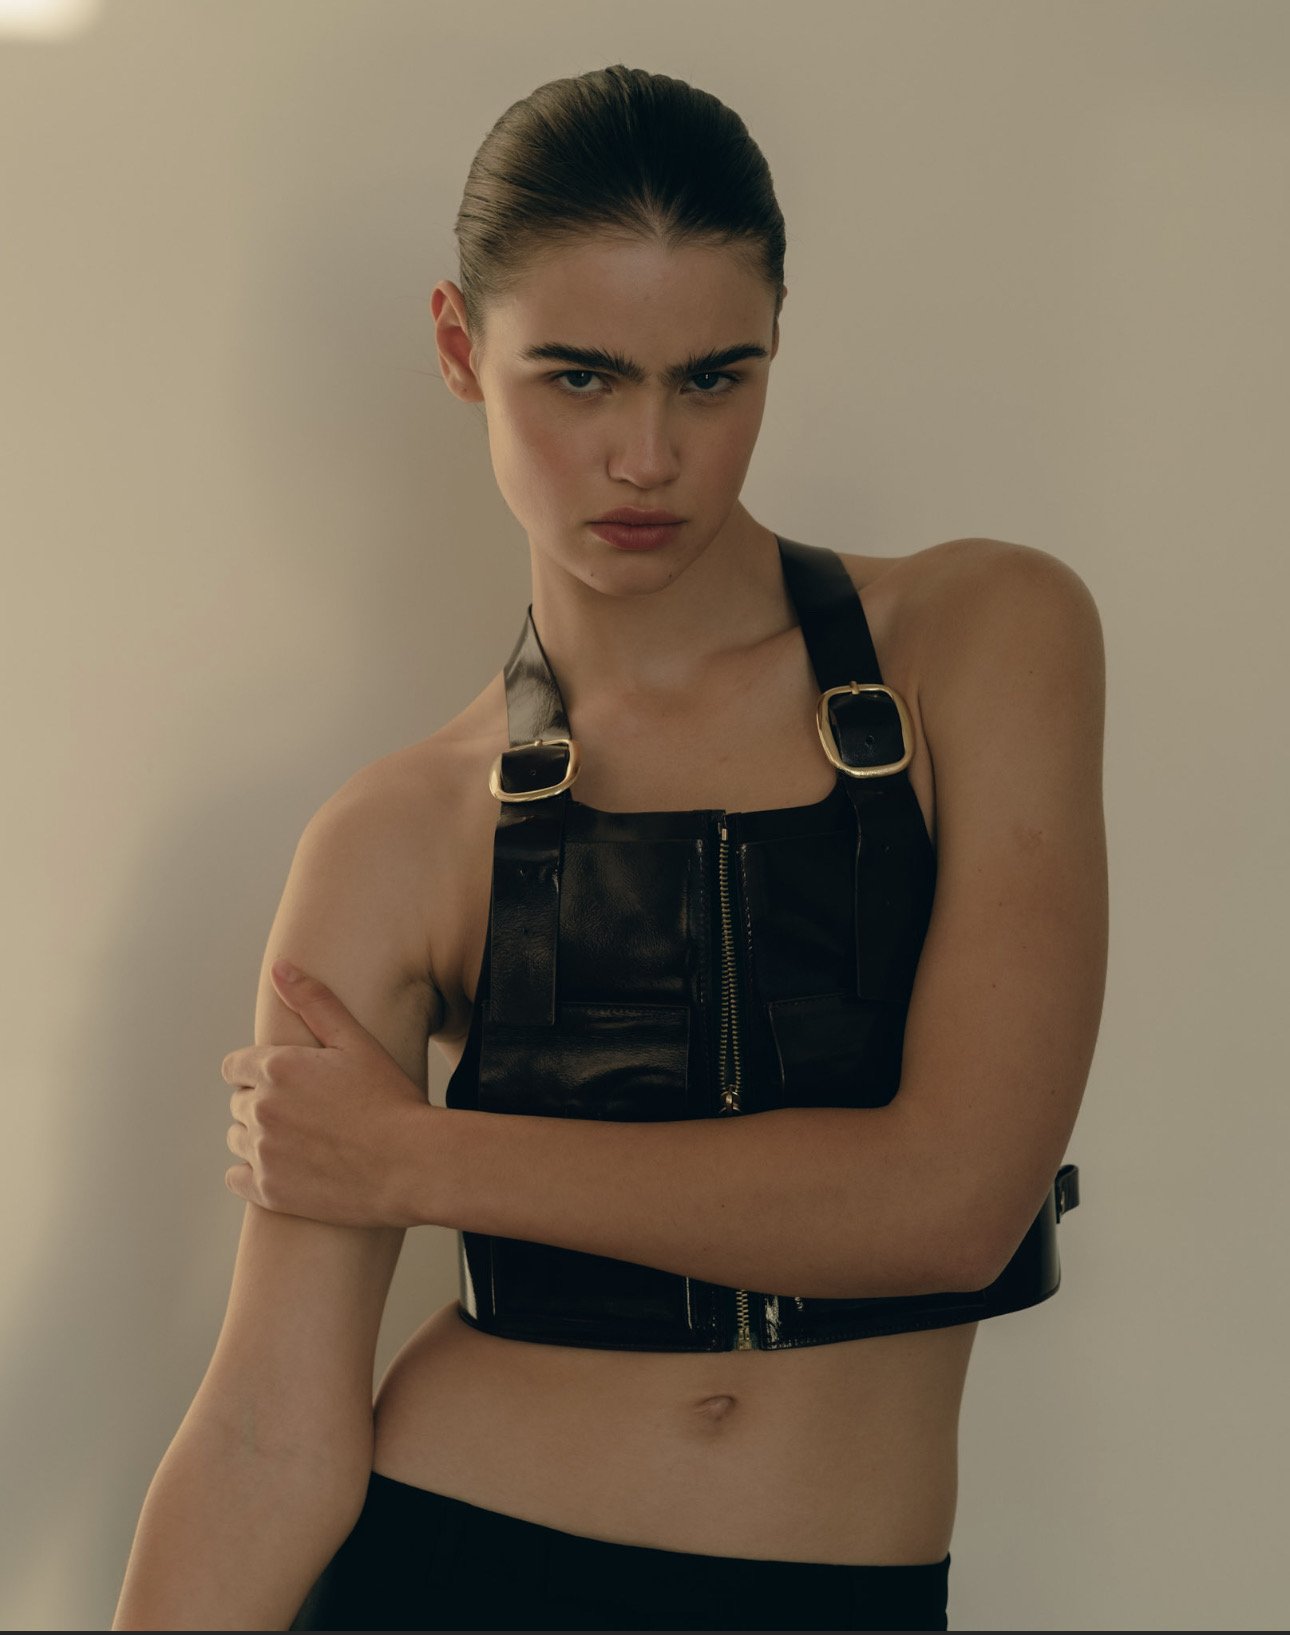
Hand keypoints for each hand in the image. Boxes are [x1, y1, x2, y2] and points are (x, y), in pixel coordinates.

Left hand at [219, 960, 433, 1227]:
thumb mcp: (355, 1041)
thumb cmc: (389, 1098)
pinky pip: (237, 1178)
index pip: (235, 1066)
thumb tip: (280, 968)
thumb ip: (314, 1001)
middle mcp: (262, 1108)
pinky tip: (286, 1167)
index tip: (288, 1082)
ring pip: (238, 1138)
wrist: (411, 1164)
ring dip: (258, 1136)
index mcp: (277, 1067)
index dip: (259, 1071)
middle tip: (307, 1111)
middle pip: (239, 1102)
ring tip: (302, 1139)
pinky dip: (253, 1173)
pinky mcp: (269, 1191)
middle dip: (264, 1102)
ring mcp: (263, 1152)